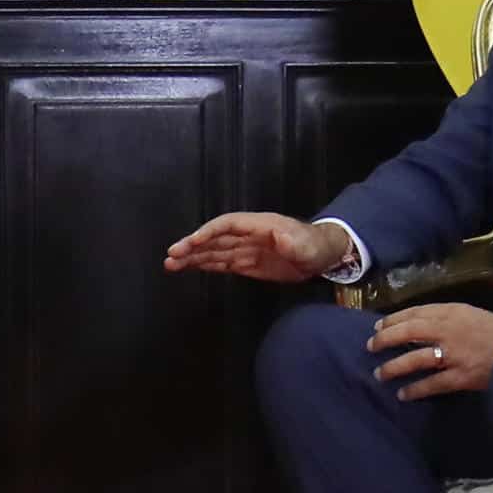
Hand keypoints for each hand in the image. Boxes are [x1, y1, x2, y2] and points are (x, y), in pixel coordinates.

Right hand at [164, 212, 351, 282]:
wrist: (322, 256)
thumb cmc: (314, 246)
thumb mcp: (306, 244)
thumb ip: (292, 242)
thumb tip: (279, 236)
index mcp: (258, 225)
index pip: (227, 225)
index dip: (209, 231)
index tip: (192, 242)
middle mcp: (247, 235)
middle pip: (215, 238)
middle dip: (192, 246)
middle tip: (171, 256)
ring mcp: (245, 249)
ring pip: (214, 251)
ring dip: (193, 257)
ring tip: (170, 264)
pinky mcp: (247, 264)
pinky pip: (221, 263)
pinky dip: (204, 264)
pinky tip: (189, 267)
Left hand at [367, 302, 492, 399]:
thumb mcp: (468, 313)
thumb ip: (444, 317)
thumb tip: (417, 324)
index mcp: (449, 311)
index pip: (414, 313)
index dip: (393, 320)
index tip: (378, 326)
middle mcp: (447, 330)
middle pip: (409, 332)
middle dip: (386, 339)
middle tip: (371, 346)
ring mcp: (453, 354)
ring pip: (416, 359)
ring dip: (395, 367)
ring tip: (380, 373)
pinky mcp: (461, 377)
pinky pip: (433, 384)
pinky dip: (416, 389)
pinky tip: (403, 394)